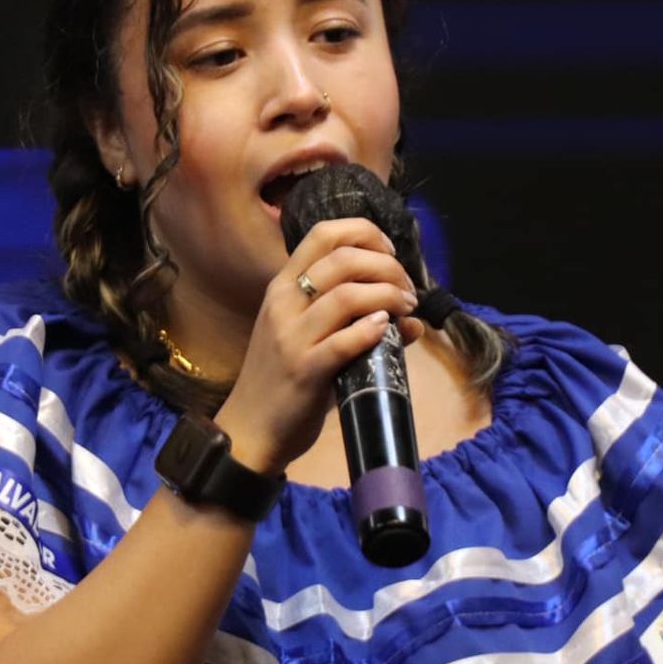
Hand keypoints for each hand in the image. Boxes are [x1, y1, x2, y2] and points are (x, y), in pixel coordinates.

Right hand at [214, 217, 420, 476]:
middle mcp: (284, 303)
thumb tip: (412, 321)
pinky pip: (344, 340)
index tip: (390, 253)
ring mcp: (292, 336)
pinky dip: (371, 331)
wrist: (250, 429)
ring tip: (406, 308)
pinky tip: (386, 331)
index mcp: (282, 287)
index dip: (365, 233)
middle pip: (343, 259)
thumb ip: (353, 322)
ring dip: (387, 295)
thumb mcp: (310, 340)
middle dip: (387, 266)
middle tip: (407, 289)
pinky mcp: (304, 369)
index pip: (322, 234)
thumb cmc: (282, 380)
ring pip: (347, 294)